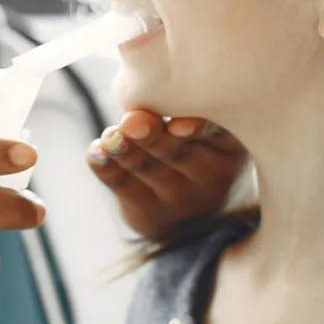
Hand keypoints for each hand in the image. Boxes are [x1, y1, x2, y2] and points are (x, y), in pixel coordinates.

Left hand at [88, 111, 246, 240]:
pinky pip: (123, 187)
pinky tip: (95, 154)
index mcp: (228, 150)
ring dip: (125, 151)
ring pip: (148, 169)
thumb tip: (140, 107)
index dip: (198, 130)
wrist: (192, 216)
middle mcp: (209, 179)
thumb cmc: (198, 149)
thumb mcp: (206, 133)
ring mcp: (178, 201)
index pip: (217, 136)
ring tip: (110, 138)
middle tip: (132, 122)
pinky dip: (106, 168)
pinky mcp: (147, 213)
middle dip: (153, 137)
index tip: (177, 125)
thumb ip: (182, 111)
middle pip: (178, 154)